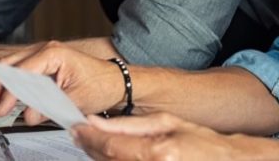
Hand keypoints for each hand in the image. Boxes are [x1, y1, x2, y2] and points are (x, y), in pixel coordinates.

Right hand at [0, 41, 122, 124]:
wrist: (115, 81)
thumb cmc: (101, 84)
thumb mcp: (75, 99)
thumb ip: (49, 106)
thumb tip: (27, 115)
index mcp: (52, 53)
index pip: (19, 72)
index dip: (7, 94)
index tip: (1, 111)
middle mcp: (43, 50)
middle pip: (5, 66)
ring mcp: (40, 56)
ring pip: (5, 68)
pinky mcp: (39, 65)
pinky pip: (13, 72)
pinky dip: (1, 86)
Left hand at [73, 113, 250, 160]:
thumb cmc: (202, 143)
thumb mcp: (167, 122)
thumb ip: (129, 124)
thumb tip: (97, 121)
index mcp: (158, 152)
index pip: (110, 145)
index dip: (88, 137)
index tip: (77, 129)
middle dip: (90, 147)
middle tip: (82, 135)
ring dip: (99, 158)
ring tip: (97, 145)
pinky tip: (113, 156)